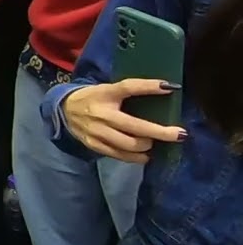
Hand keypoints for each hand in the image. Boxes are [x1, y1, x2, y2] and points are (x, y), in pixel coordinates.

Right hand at [62, 79, 186, 162]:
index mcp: (105, 94)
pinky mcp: (94, 144)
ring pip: (129, 145)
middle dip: (161, 132)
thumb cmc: (93, 98)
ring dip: (148, 146)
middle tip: (180, 134)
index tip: (170, 88)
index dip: (149, 87)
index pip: (128, 88)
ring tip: (156, 143)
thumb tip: (163, 93)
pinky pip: (119, 155)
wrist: (64, 109)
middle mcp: (101, 113)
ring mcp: (97, 131)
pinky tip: (145, 155)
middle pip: (135, 126)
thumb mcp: (107, 89)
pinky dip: (136, 157)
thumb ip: (128, 93)